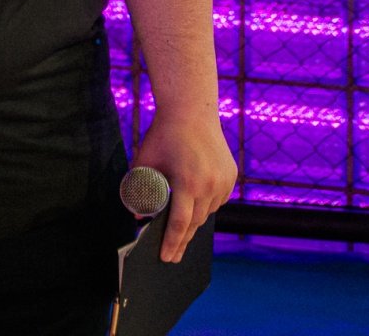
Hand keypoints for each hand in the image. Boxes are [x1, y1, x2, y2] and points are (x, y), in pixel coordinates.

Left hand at [133, 111, 236, 262]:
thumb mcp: (145, 162)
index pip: (180, 223)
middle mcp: (210, 185)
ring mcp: (224, 181)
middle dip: (182, 240)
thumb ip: (140, 189)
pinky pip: (217, 199)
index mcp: (188, 183)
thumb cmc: (163, 134)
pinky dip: (205, 205)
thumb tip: (138, 215)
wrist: (191, 110)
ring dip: (193, 221)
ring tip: (180, 233)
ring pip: (208, 211)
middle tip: (173, 256)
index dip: (172, 242)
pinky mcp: (231, 176)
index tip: (166, 257)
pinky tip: (194, 208)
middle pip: (195, 222)